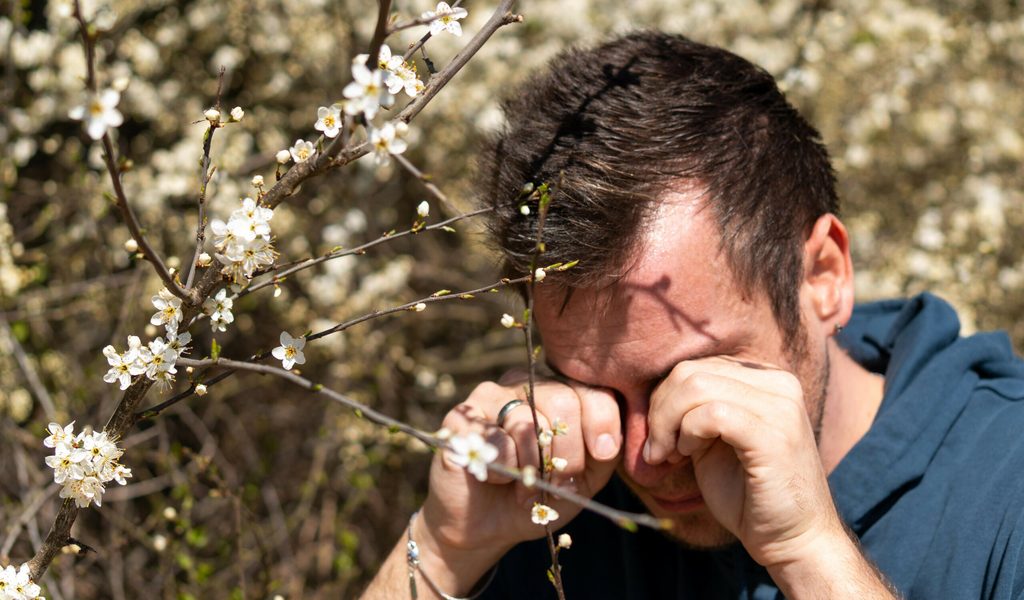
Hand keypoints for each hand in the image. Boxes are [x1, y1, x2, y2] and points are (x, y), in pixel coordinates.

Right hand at [418, 374, 622, 565]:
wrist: (487, 526)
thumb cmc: (541, 495)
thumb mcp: (585, 477)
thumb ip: (604, 452)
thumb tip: (607, 442)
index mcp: (560, 390)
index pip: (591, 389)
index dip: (602, 422)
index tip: (603, 454)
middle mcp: (525, 384)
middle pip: (562, 400)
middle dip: (569, 452)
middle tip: (559, 482)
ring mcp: (491, 395)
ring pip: (528, 423)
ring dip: (534, 468)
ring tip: (527, 488)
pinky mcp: (462, 417)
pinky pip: (498, 440)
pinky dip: (505, 470)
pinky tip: (497, 477)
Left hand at [643, 356, 842, 567]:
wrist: (794, 539)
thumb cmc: (748, 494)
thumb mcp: (713, 440)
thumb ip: (693, 409)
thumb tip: (652, 391)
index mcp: (766, 379)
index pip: (697, 365)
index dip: (665, 399)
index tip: (660, 437)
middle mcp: (779, 383)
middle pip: (691, 372)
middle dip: (659, 410)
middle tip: (657, 449)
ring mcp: (781, 406)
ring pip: (696, 387)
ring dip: (667, 423)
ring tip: (669, 454)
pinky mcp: (774, 434)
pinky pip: (711, 413)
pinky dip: (686, 433)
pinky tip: (686, 456)